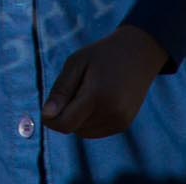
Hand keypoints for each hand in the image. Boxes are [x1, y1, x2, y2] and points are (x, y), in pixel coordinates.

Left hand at [42, 24, 166, 136]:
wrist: (139, 53)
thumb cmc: (102, 54)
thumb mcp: (76, 63)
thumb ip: (60, 91)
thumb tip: (46, 116)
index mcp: (98, 96)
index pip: (65, 124)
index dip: (50, 119)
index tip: (47, 105)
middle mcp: (112, 113)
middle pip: (73, 127)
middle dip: (66, 112)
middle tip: (76, 86)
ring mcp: (120, 121)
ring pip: (83, 132)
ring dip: (77, 117)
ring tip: (89, 91)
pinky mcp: (124, 124)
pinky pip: (95, 131)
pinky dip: (89, 120)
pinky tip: (97, 99)